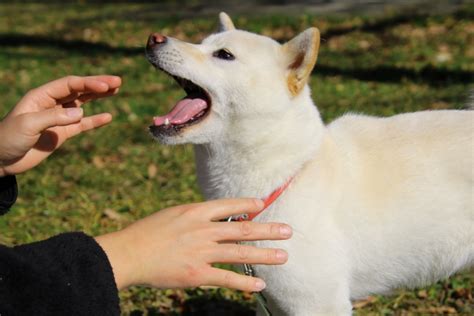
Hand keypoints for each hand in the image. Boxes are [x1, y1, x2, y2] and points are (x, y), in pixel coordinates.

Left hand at [0, 75, 121, 175]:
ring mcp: (58, 118)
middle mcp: (51, 104)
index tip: (105, 85)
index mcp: (41, 96)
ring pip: (83, 104)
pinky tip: (108, 117)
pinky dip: (95, 121)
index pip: (69, 85)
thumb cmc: (8, 138)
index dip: (88, 83)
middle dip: (97, 85)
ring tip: (116, 90)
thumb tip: (81, 112)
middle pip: (79, 90)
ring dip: (98, 97)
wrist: (0, 160)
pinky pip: (82, 125)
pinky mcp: (62, 133)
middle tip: (118, 82)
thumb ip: (54, 117)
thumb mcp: (28, 125)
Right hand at [96, 198, 291, 291]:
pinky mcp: (197, 274)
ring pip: (241, 253)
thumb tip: (214, 219)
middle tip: (288, 231)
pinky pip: (227, 278)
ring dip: (265, 255)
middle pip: (243, 229)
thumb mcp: (173, 214)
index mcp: (196, 212)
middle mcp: (203, 229)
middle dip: (269, 230)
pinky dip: (244, 282)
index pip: (229, 205)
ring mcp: (202, 252)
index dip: (249, 205)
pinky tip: (259, 284)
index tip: (263, 205)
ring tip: (283, 257)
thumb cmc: (147, 233)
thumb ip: (195, 216)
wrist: (128, 253)